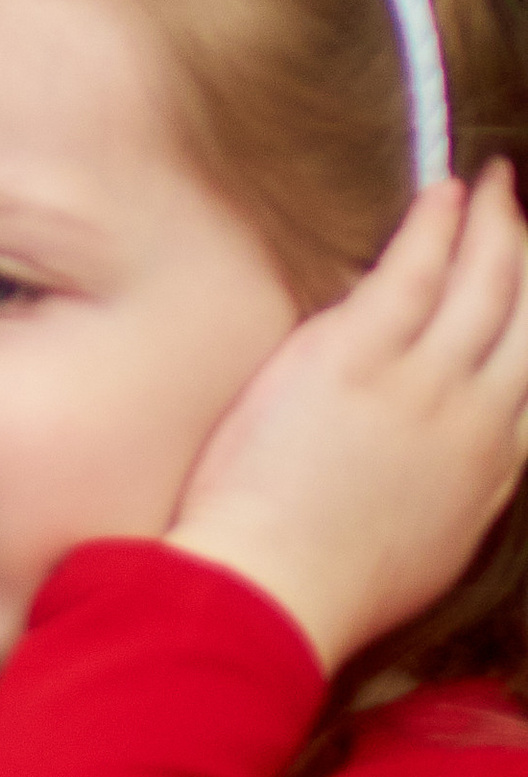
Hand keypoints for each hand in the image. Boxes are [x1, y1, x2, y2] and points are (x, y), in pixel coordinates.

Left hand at [166, 165, 527, 669]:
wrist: (273, 591)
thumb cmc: (327, 584)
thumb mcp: (430, 546)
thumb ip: (455, 487)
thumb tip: (454, 457)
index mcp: (494, 468)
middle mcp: (477, 418)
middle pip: (525, 316)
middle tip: (522, 213)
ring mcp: (423, 383)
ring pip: (485, 282)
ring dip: (496, 225)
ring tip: (497, 185)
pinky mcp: (359, 357)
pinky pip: (415, 270)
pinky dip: (438, 225)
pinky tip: (445, 192)